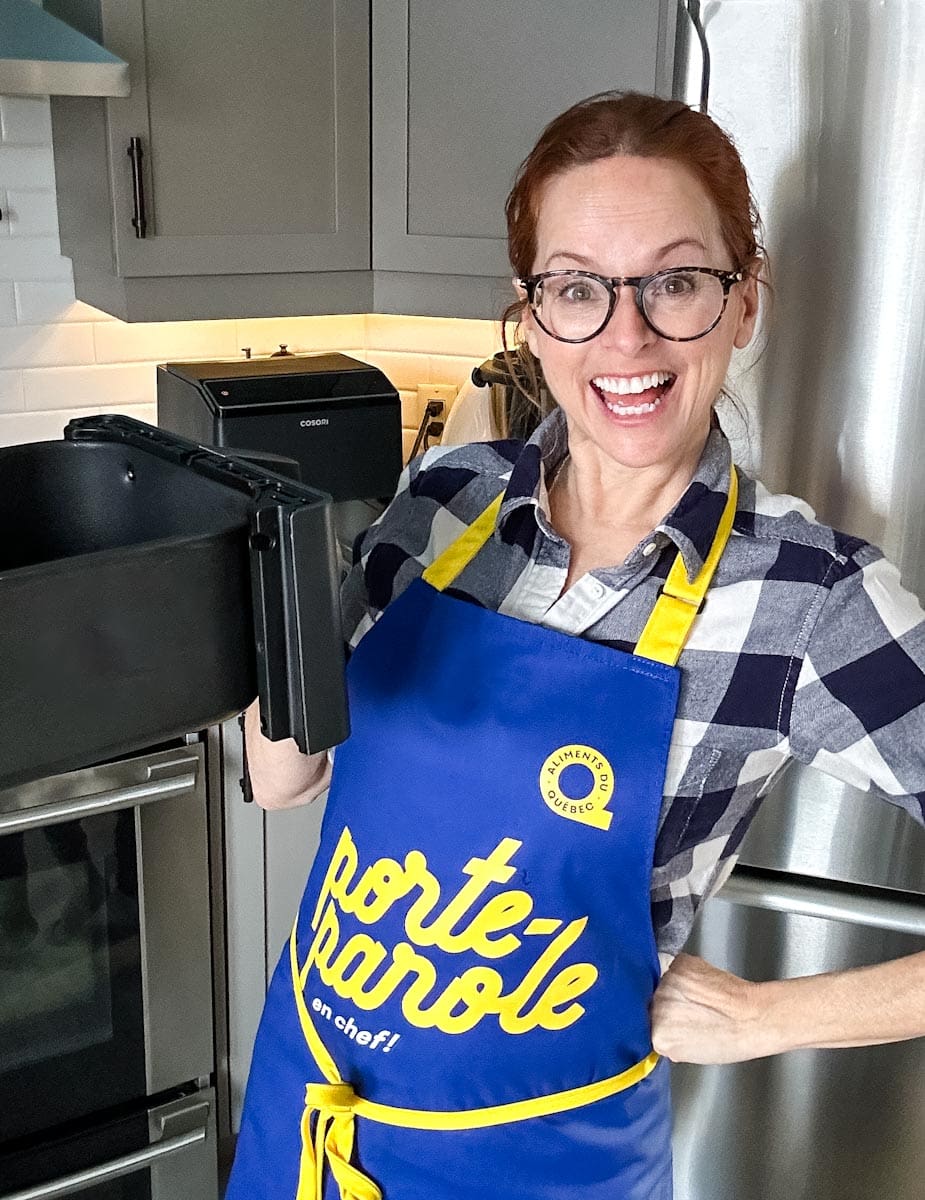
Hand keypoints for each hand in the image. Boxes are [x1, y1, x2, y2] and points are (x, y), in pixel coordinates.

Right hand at [650, 953, 770, 1064]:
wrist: (752, 1017)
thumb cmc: (728, 1039)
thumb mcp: (685, 1052)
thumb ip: (664, 1037)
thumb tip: (656, 1027)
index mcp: (658, 1035)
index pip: (642, 1024)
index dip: (654, 1023)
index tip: (661, 1023)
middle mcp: (657, 1006)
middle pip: (647, 1001)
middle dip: (660, 1004)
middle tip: (680, 1010)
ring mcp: (667, 982)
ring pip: (658, 982)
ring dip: (669, 987)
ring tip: (691, 998)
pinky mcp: (679, 963)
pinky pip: (669, 967)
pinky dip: (680, 974)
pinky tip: (695, 985)